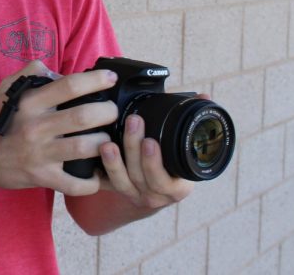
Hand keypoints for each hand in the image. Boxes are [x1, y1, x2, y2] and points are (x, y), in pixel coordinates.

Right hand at [0, 61, 119, 197]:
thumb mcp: (4, 90)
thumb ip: (29, 74)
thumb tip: (55, 70)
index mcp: (30, 102)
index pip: (69, 86)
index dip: (95, 80)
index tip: (110, 79)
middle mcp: (36, 127)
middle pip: (84, 116)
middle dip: (107, 112)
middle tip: (113, 111)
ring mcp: (40, 154)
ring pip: (84, 147)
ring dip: (104, 143)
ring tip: (107, 139)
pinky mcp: (42, 177)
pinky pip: (74, 183)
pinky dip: (91, 182)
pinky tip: (97, 174)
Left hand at [95, 95, 211, 212]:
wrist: (159, 189)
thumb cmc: (175, 164)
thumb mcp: (186, 149)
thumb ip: (192, 122)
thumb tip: (203, 97)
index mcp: (176, 188)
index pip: (165, 180)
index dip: (156, 163)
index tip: (151, 141)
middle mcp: (155, 196)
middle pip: (141, 176)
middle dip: (134, 149)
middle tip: (132, 123)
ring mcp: (134, 196)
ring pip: (121, 182)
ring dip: (113, 162)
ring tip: (107, 143)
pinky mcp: (116, 192)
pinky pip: (104, 186)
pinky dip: (97, 172)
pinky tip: (90, 157)